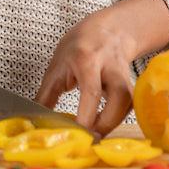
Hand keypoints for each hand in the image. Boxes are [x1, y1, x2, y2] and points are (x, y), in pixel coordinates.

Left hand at [36, 6, 138, 135]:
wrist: (108, 29)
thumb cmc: (79, 46)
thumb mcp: (57, 66)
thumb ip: (46, 95)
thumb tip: (34, 122)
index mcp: (87, 59)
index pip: (91, 91)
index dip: (86, 117)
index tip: (76, 134)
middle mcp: (110, 66)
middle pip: (119, 97)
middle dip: (106, 123)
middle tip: (89, 139)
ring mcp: (125, 75)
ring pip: (129, 103)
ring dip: (113, 123)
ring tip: (94, 134)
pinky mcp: (133, 84)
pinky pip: (130, 106)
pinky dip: (117, 119)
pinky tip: (104, 124)